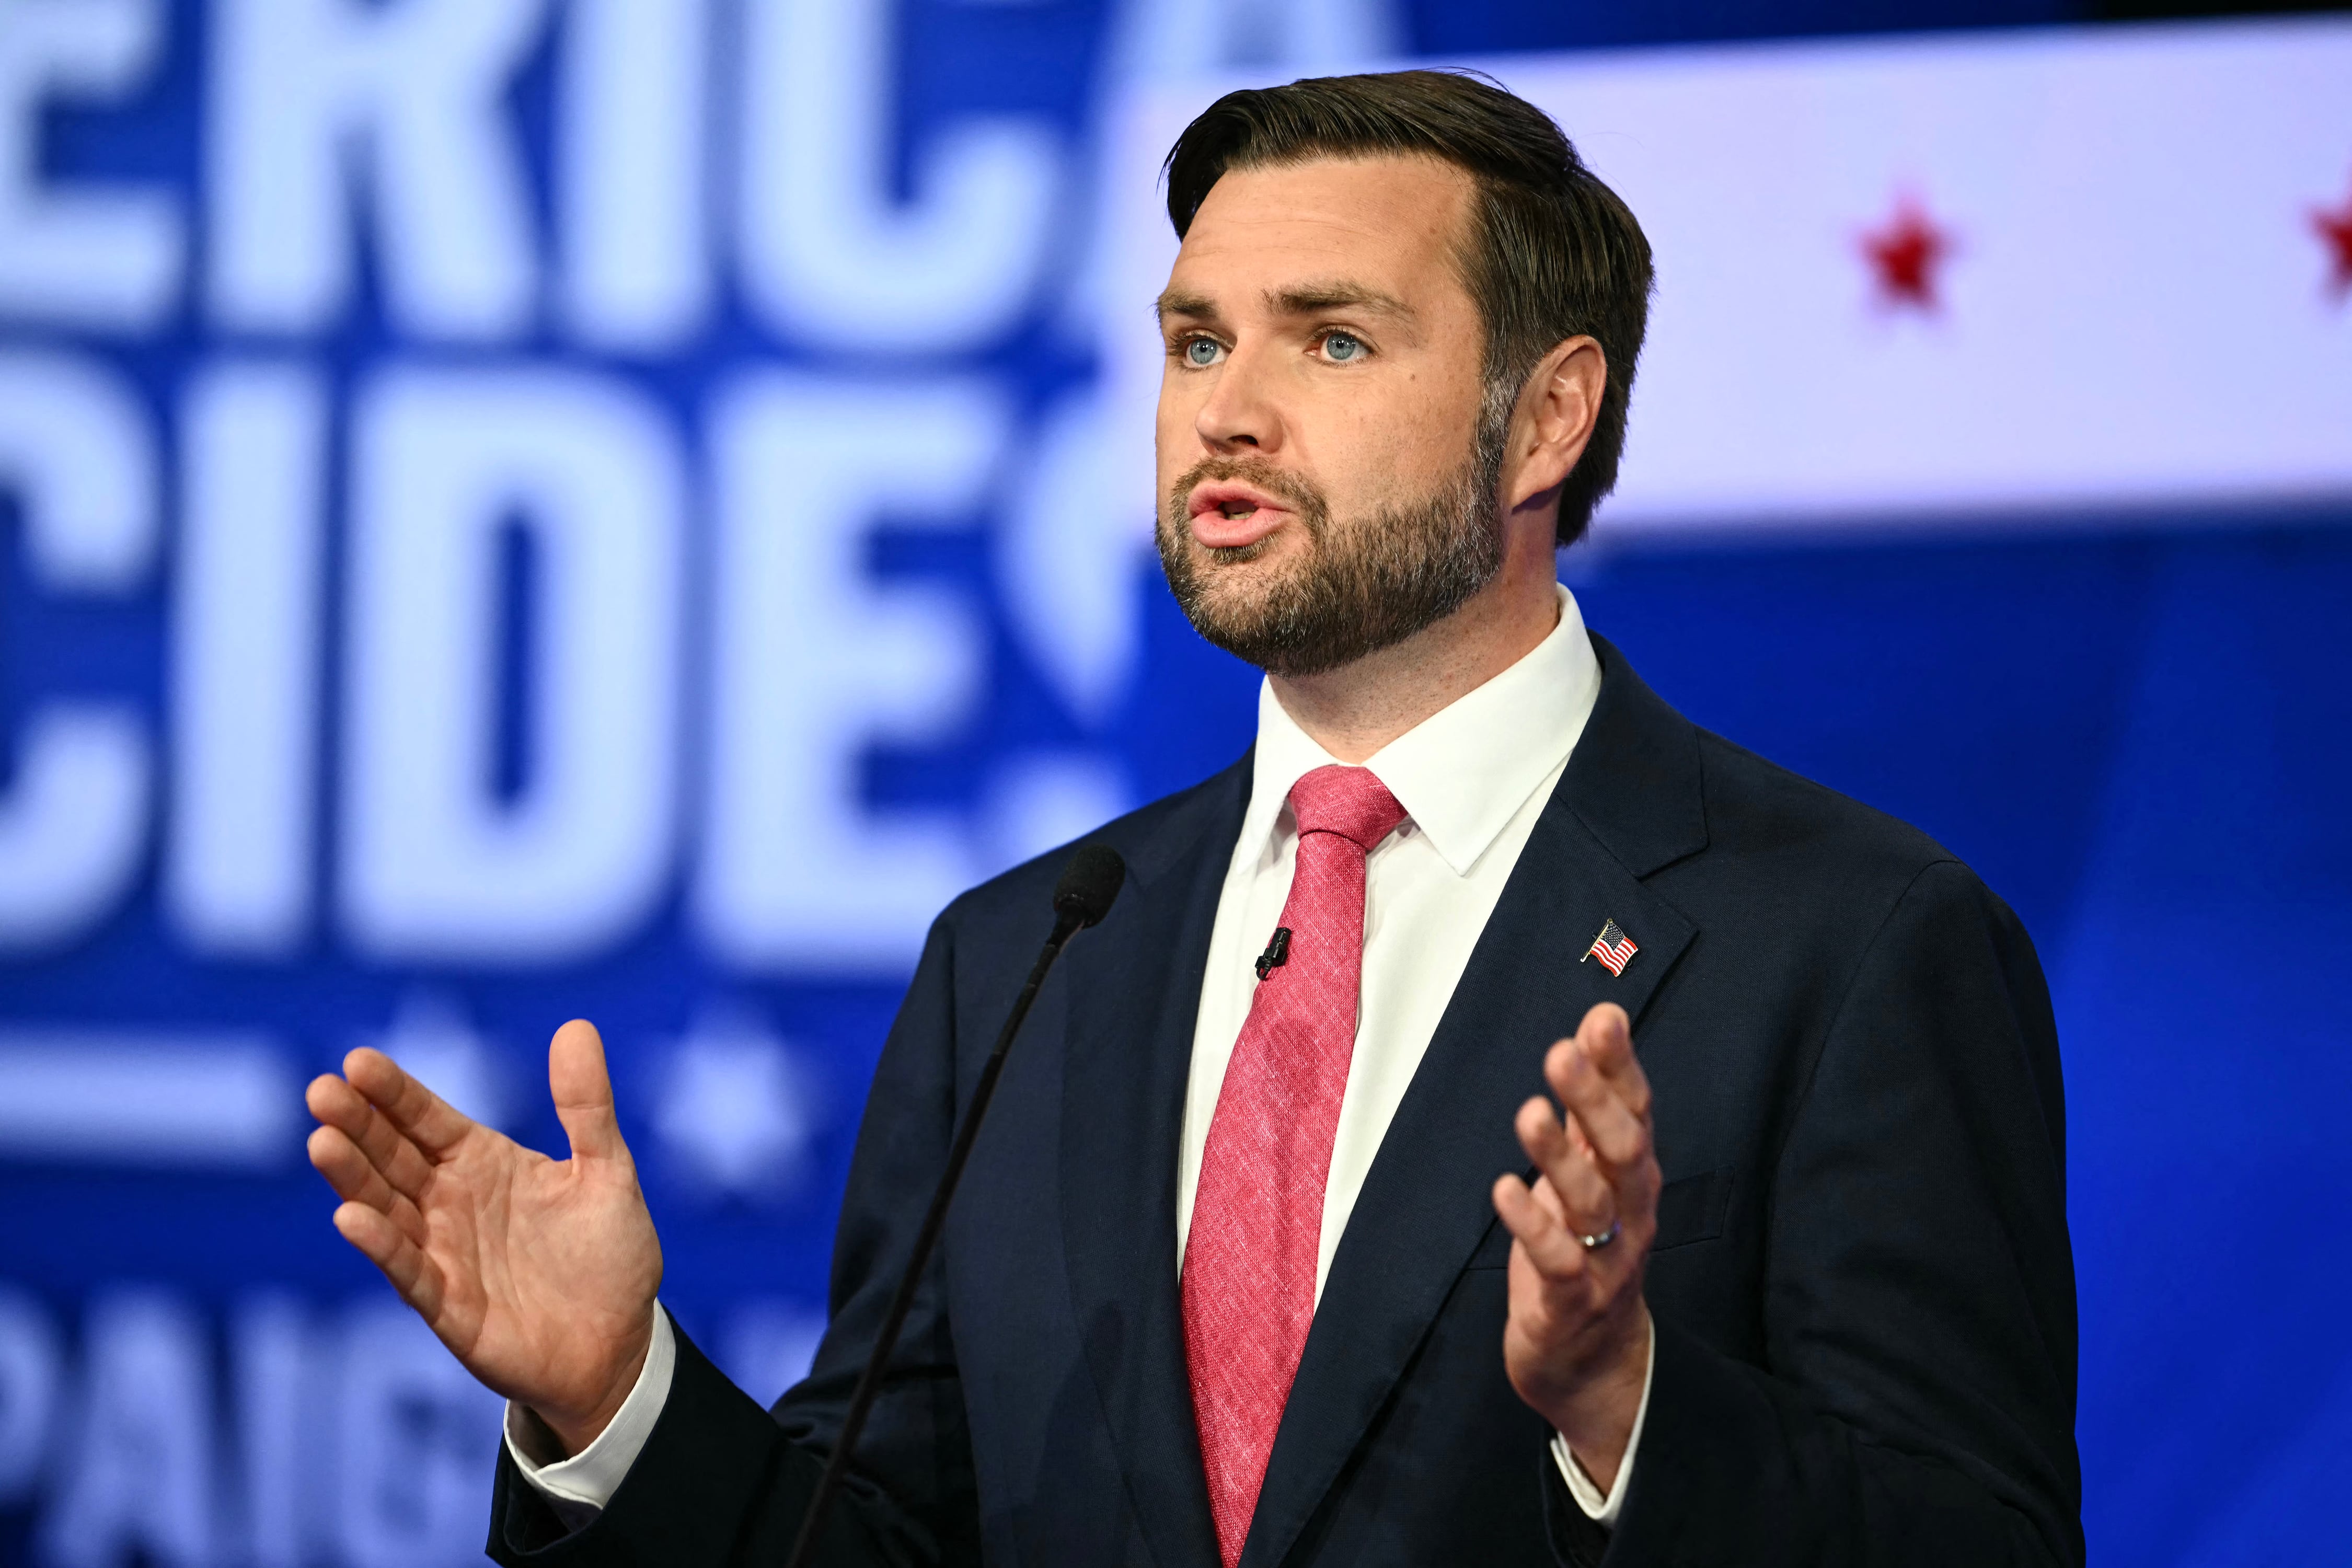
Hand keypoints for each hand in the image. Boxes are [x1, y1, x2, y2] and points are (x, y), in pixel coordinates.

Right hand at [305, 1019, 662, 1456]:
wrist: (620, 1343)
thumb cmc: (609, 1255)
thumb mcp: (607, 1170)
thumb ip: (587, 1106)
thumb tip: (577, 1025)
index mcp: (483, 1162)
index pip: (425, 1119)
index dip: (393, 1092)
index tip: (358, 1060)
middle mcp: (450, 1203)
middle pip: (392, 1156)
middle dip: (357, 1124)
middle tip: (322, 1091)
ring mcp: (442, 1252)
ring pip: (386, 1207)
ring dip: (353, 1177)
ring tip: (322, 1140)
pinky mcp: (447, 1306)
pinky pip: (407, 1270)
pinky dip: (381, 1245)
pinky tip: (351, 1217)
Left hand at [1490, 1002, 1659, 1492]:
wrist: (1593, 1362)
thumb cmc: (1586, 1249)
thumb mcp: (1589, 1171)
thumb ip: (1592, 1104)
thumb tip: (1598, 1022)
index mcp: (1632, 1176)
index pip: (1635, 1112)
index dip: (1620, 1067)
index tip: (1602, 1020)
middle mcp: (1630, 1213)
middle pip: (1620, 1151)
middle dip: (1594, 1101)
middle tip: (1562, 1054)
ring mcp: (1605, 1260)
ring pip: (1591, 1203)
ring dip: (1559, 1157)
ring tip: (1529, 1114)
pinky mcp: (1570, 1304)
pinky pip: (1558, 1263)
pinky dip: (1533, 1227)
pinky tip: (1505, 1189)